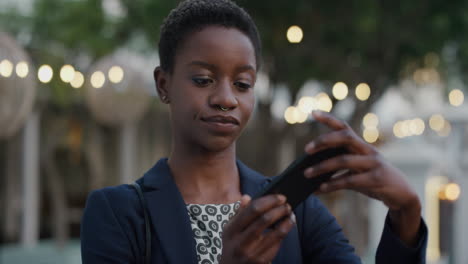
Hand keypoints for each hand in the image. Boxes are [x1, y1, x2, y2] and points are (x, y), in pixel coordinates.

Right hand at [220, 194, 294, 263]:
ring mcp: (251, 253)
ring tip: (291, 216)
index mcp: (231, 230)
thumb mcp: (229, 230)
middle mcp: (240, 242)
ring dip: (286, 222)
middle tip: (287, 205)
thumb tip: (247, 197)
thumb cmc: (232, 246)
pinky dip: (283, 235)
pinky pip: (277, 246)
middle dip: (279, 210)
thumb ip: (239, 213)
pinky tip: (286, 228)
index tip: (279, 197)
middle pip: (265, 220)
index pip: (252, 210)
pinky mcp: (261, 262)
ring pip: (275, 234)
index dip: (269, 201)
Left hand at [303, 111, 420, 245]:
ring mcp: (374, 164)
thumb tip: (311, 168)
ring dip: (322, 167)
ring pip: (344, 160)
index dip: (329, 119)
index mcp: (362, 146)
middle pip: (345, 138)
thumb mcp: (358, 169)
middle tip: (306, 149)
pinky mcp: (376, 179)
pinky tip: (321, 188)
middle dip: (324, 141)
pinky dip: (333, 184)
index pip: (344, 127)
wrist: (402, 195)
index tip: (313, 112)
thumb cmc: (374, 180)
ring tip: (307, 173)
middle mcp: (368, 151)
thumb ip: (340, 165)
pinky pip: (350, 180)